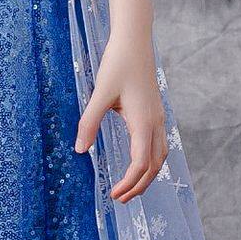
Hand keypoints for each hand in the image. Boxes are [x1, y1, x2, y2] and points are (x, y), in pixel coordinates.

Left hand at [74, 28, 166, 202]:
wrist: (135, 40)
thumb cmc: (118, 64)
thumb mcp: (100, 94)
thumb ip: (89, 123)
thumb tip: (79, 151)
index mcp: (143, 121)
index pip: (141, 163)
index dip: (129, 183)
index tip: (114, 194)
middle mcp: (155, 122)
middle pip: (154, 165)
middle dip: (139, 185)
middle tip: (120, 199)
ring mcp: (158, 117)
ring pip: (160, 156)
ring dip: (148, 175)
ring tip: (130, 187)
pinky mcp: (156, 111)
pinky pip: (159, 144)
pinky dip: (151, 160)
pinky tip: (138, 161)